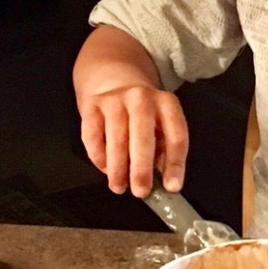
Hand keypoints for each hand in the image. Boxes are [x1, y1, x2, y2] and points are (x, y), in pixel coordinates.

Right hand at [77, 75, 188, 196]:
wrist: (112, 77)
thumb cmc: (141, 111)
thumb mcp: (160, 123)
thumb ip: (163, 151)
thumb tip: (164, 183)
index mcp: (166, 103)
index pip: (176, 135)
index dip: (176, 164)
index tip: (172, 186)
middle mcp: (141, 98)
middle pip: (143, 136)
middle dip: (141, 168)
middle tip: (141, 191)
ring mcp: (115, 100)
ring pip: (116, 139)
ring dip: (117, 168)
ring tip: (119, 187)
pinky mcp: (91, 105)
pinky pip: (93, 136)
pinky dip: (99, 157)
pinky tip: (105, 168)